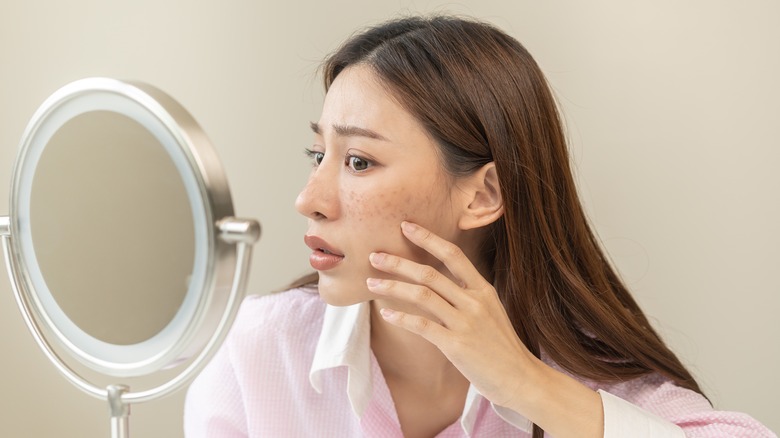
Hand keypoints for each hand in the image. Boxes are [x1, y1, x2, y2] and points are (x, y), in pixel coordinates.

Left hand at [366, 221, 537, 407]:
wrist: (521, 379)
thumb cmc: (502, 347)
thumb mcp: (491, 312)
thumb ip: (468, 297)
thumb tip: (439, 285)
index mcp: (483, 290)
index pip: (453, 255)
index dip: (428, 238)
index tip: (406, 226)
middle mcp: (474, 302)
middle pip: (430, 273)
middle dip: (398, 262)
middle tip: (374, 256)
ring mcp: (466, 323)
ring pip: (422, 295)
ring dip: (392, 287)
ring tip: (371, 283)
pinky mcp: (456, 345)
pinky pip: (422, 326)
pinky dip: (401, 317)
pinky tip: (386, 314)